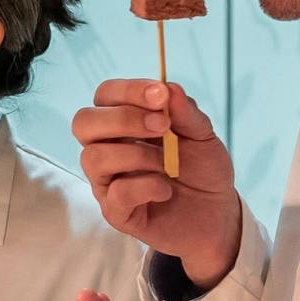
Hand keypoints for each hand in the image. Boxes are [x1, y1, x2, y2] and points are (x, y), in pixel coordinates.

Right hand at [71, 79, 238, 284]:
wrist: (216, 214)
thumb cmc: (202, 170)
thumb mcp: (202, 135)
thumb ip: (185, 112)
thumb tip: (168, 86)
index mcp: (123, 123)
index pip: (105, 96)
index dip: (128, 91)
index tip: (160, 95)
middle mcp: (107, 149)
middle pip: (83, 122)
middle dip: (122, 119)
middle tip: (161, 126)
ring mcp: (106, 181)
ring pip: (94, 157)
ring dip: (137, 155)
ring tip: (167, 163)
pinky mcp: (115, 211)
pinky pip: (116, 192)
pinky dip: (147, 186)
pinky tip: (166, 190)